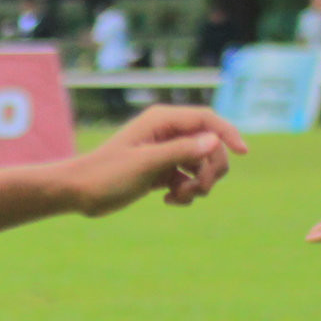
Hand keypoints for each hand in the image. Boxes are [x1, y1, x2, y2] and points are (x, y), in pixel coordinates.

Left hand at [66, 106, 247, 215]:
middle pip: (210, 146)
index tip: (242, 153)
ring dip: (199, 184)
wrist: (78, 193)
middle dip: (211, 169)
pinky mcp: (161, 172)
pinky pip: (188, 179)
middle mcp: (166, 133)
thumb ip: (180, 151)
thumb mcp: (146, 163)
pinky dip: (186, 192)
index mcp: (162, 120)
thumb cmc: (106, 174)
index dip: (227, 134)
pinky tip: (170, 201)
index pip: (207, 120)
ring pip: (202, 165)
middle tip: (199, 189)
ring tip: (180, 197)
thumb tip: (212, 141)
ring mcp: (165, 152)